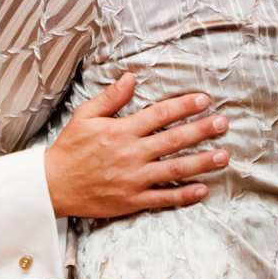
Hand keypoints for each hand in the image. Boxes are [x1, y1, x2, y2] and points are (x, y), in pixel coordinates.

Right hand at [43, 74, 229, 218]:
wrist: (53, 185)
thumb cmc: (70, 148)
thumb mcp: (85, 116)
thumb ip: (111, 98)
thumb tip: (131, 78)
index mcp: (121, 130)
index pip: (160, 114)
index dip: (184, 106)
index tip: (204, 100)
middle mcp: (131, 153)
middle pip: (174, 139)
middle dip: (202, 130)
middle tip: (224, 124)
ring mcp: (134, 178)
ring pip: (175, 169)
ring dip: (202, 162)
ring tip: (223, 156)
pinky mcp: (132, 200)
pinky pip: (163, 198)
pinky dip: (184, 195)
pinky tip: (203, 189)